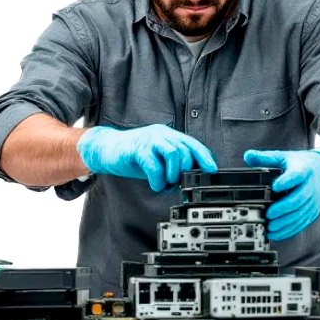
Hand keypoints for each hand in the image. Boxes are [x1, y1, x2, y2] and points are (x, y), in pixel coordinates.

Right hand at [77, 124, 216, 191]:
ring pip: (173, 153)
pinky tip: (155, 185)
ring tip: (166, 183)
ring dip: (173, 174)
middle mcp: (161, 134)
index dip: (204, 157)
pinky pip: (154, 165)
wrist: (107, 148)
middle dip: (185, 171)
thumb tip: (187, 180)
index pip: (193, 144)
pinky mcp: (137, 149)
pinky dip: (158, 179)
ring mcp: (149, 140)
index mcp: (168, 135)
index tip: (212, 171)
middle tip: (176, 182)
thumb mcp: (157, 157)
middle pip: (185, 150)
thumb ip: (171, 164)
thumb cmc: (133, 154)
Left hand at [243, 147, 319, 240]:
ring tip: (270, 226)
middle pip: (299, 199)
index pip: (297, 175)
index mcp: (304, 170)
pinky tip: (276, 233)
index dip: (287, 181)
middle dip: (283, 208)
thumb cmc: (302, 165)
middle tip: (269, 214)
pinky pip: (301, 223)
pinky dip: (289, 230)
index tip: (275, 186)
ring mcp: (312, 202)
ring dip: (285, 222)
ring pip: (300, 214)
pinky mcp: (312, 212)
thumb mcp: (285, 157)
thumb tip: (248, 156)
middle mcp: (310, 187)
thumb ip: (266, 158)